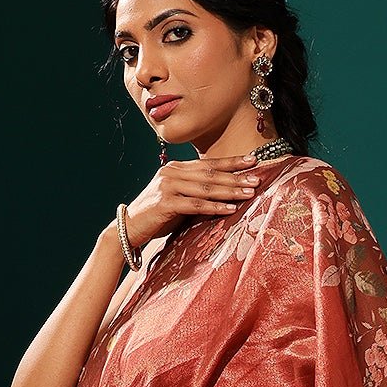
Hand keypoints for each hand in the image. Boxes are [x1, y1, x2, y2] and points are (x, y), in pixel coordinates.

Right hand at [121, 153, 263, 250]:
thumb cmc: (157, 215)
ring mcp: (168, 186)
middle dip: (236, 176)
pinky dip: (214, 207)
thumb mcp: (177, 197)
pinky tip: (230, 208)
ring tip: (249, 193)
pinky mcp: (166, 203)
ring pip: (206, 187)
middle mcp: (172, 172)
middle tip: (257, 178)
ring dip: (230, 190)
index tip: (253, 160)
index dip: (231, 161)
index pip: (208, 163)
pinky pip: (196, 205)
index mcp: (176, 167)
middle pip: (210, 173)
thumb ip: (194, 191)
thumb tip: (223, 192)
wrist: (129, 226)